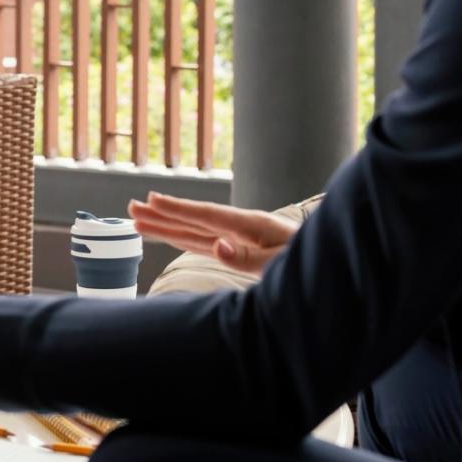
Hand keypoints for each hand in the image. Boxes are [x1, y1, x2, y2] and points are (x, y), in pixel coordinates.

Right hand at [128, 191, 296, 273]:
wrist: (329, 260)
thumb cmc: (307, 261)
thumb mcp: (283, 262)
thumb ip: (249, 257)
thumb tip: (216, 247)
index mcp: (250, 225)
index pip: (207, 215)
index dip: (179, 208)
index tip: (152, 200)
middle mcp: (239, 228)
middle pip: (193, 219)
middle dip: (162, 214)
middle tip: (131, 207)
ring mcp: (236, 238)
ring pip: (193, 230)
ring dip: (166, 224)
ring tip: (137, 218)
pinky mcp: (238, 250)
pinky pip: (202, 242)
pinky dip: (182, 237)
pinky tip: (167, 234)